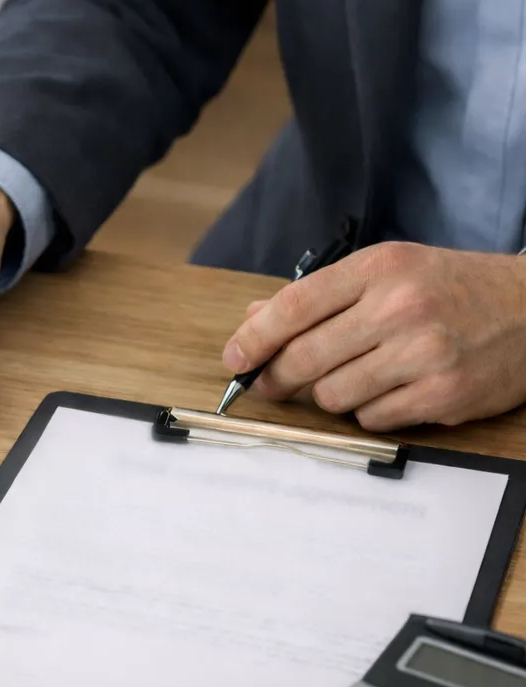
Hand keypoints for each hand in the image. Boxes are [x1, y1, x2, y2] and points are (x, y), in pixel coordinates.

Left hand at [222, 242, 525, 430]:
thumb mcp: (388, 271)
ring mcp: (424, 353)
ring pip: (333, 395)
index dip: (253, 338)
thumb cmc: (451, 288)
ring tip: (356, 376)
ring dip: (331, 394)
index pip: (294, 307)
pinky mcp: (445, 394)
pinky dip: (370, 411)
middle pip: (305, 358)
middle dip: (277, 378)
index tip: (235, 359)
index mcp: (379, 269)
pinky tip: (391, 390)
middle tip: (270, 384)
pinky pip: (372, 418)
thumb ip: (320, 295)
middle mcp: (400, 307)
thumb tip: (254, 318)